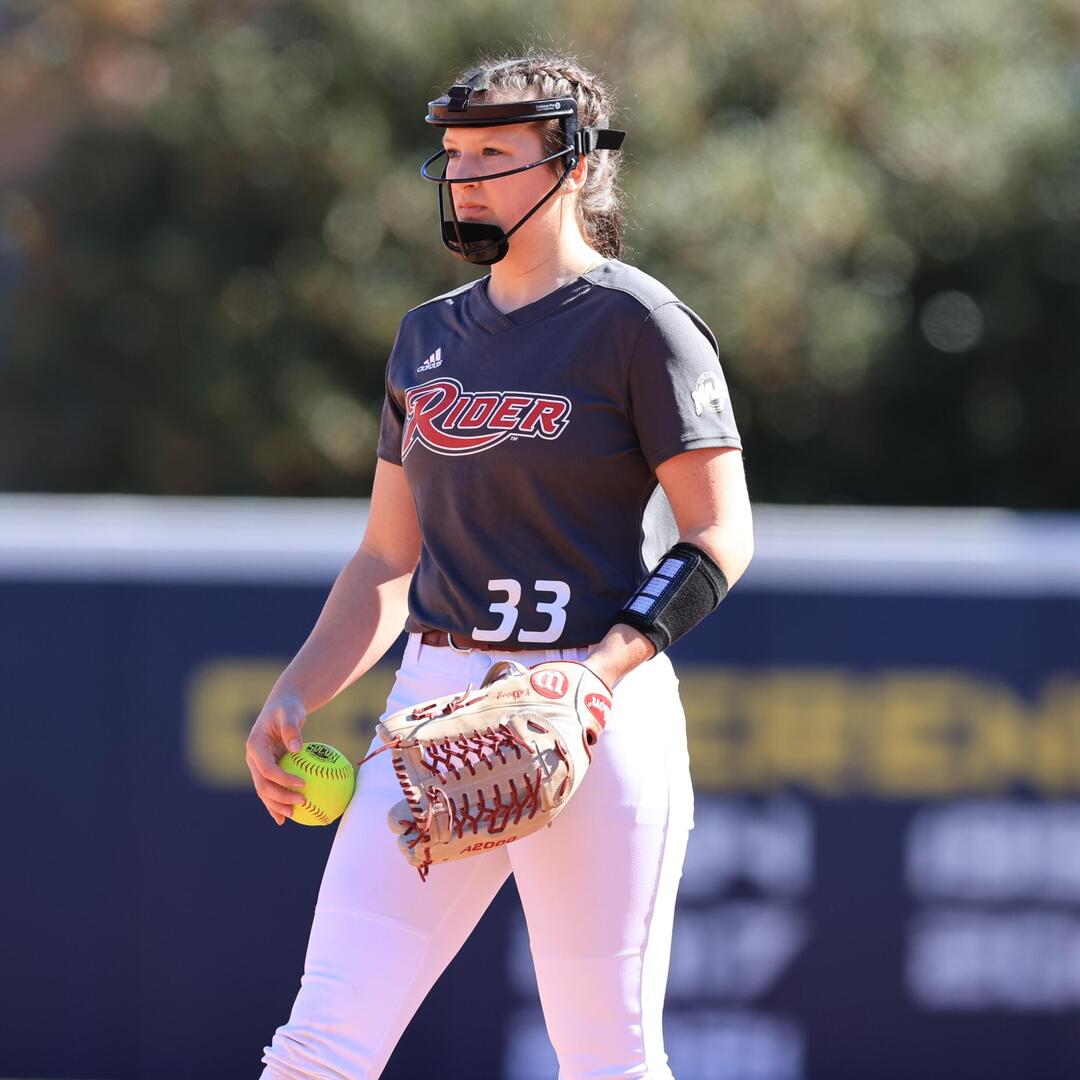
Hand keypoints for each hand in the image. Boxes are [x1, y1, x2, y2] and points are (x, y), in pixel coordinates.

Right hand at [245, 693, 308, 825]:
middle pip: (263, 785)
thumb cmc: (288, 708)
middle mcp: (253, 759)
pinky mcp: (266, 769)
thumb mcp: (290, 712)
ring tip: (294, 815)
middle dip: (280, 798)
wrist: (282, 707)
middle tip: (302, 802)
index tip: (303, 783)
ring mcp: (258, 766)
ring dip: (277, 805)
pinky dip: (276, 803)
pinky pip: (271, 788)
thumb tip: (296, 749)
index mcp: (255, 746)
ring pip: (264, 791)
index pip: (267, 768)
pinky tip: (287, 817)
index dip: (283, 779)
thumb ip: (291, 729)